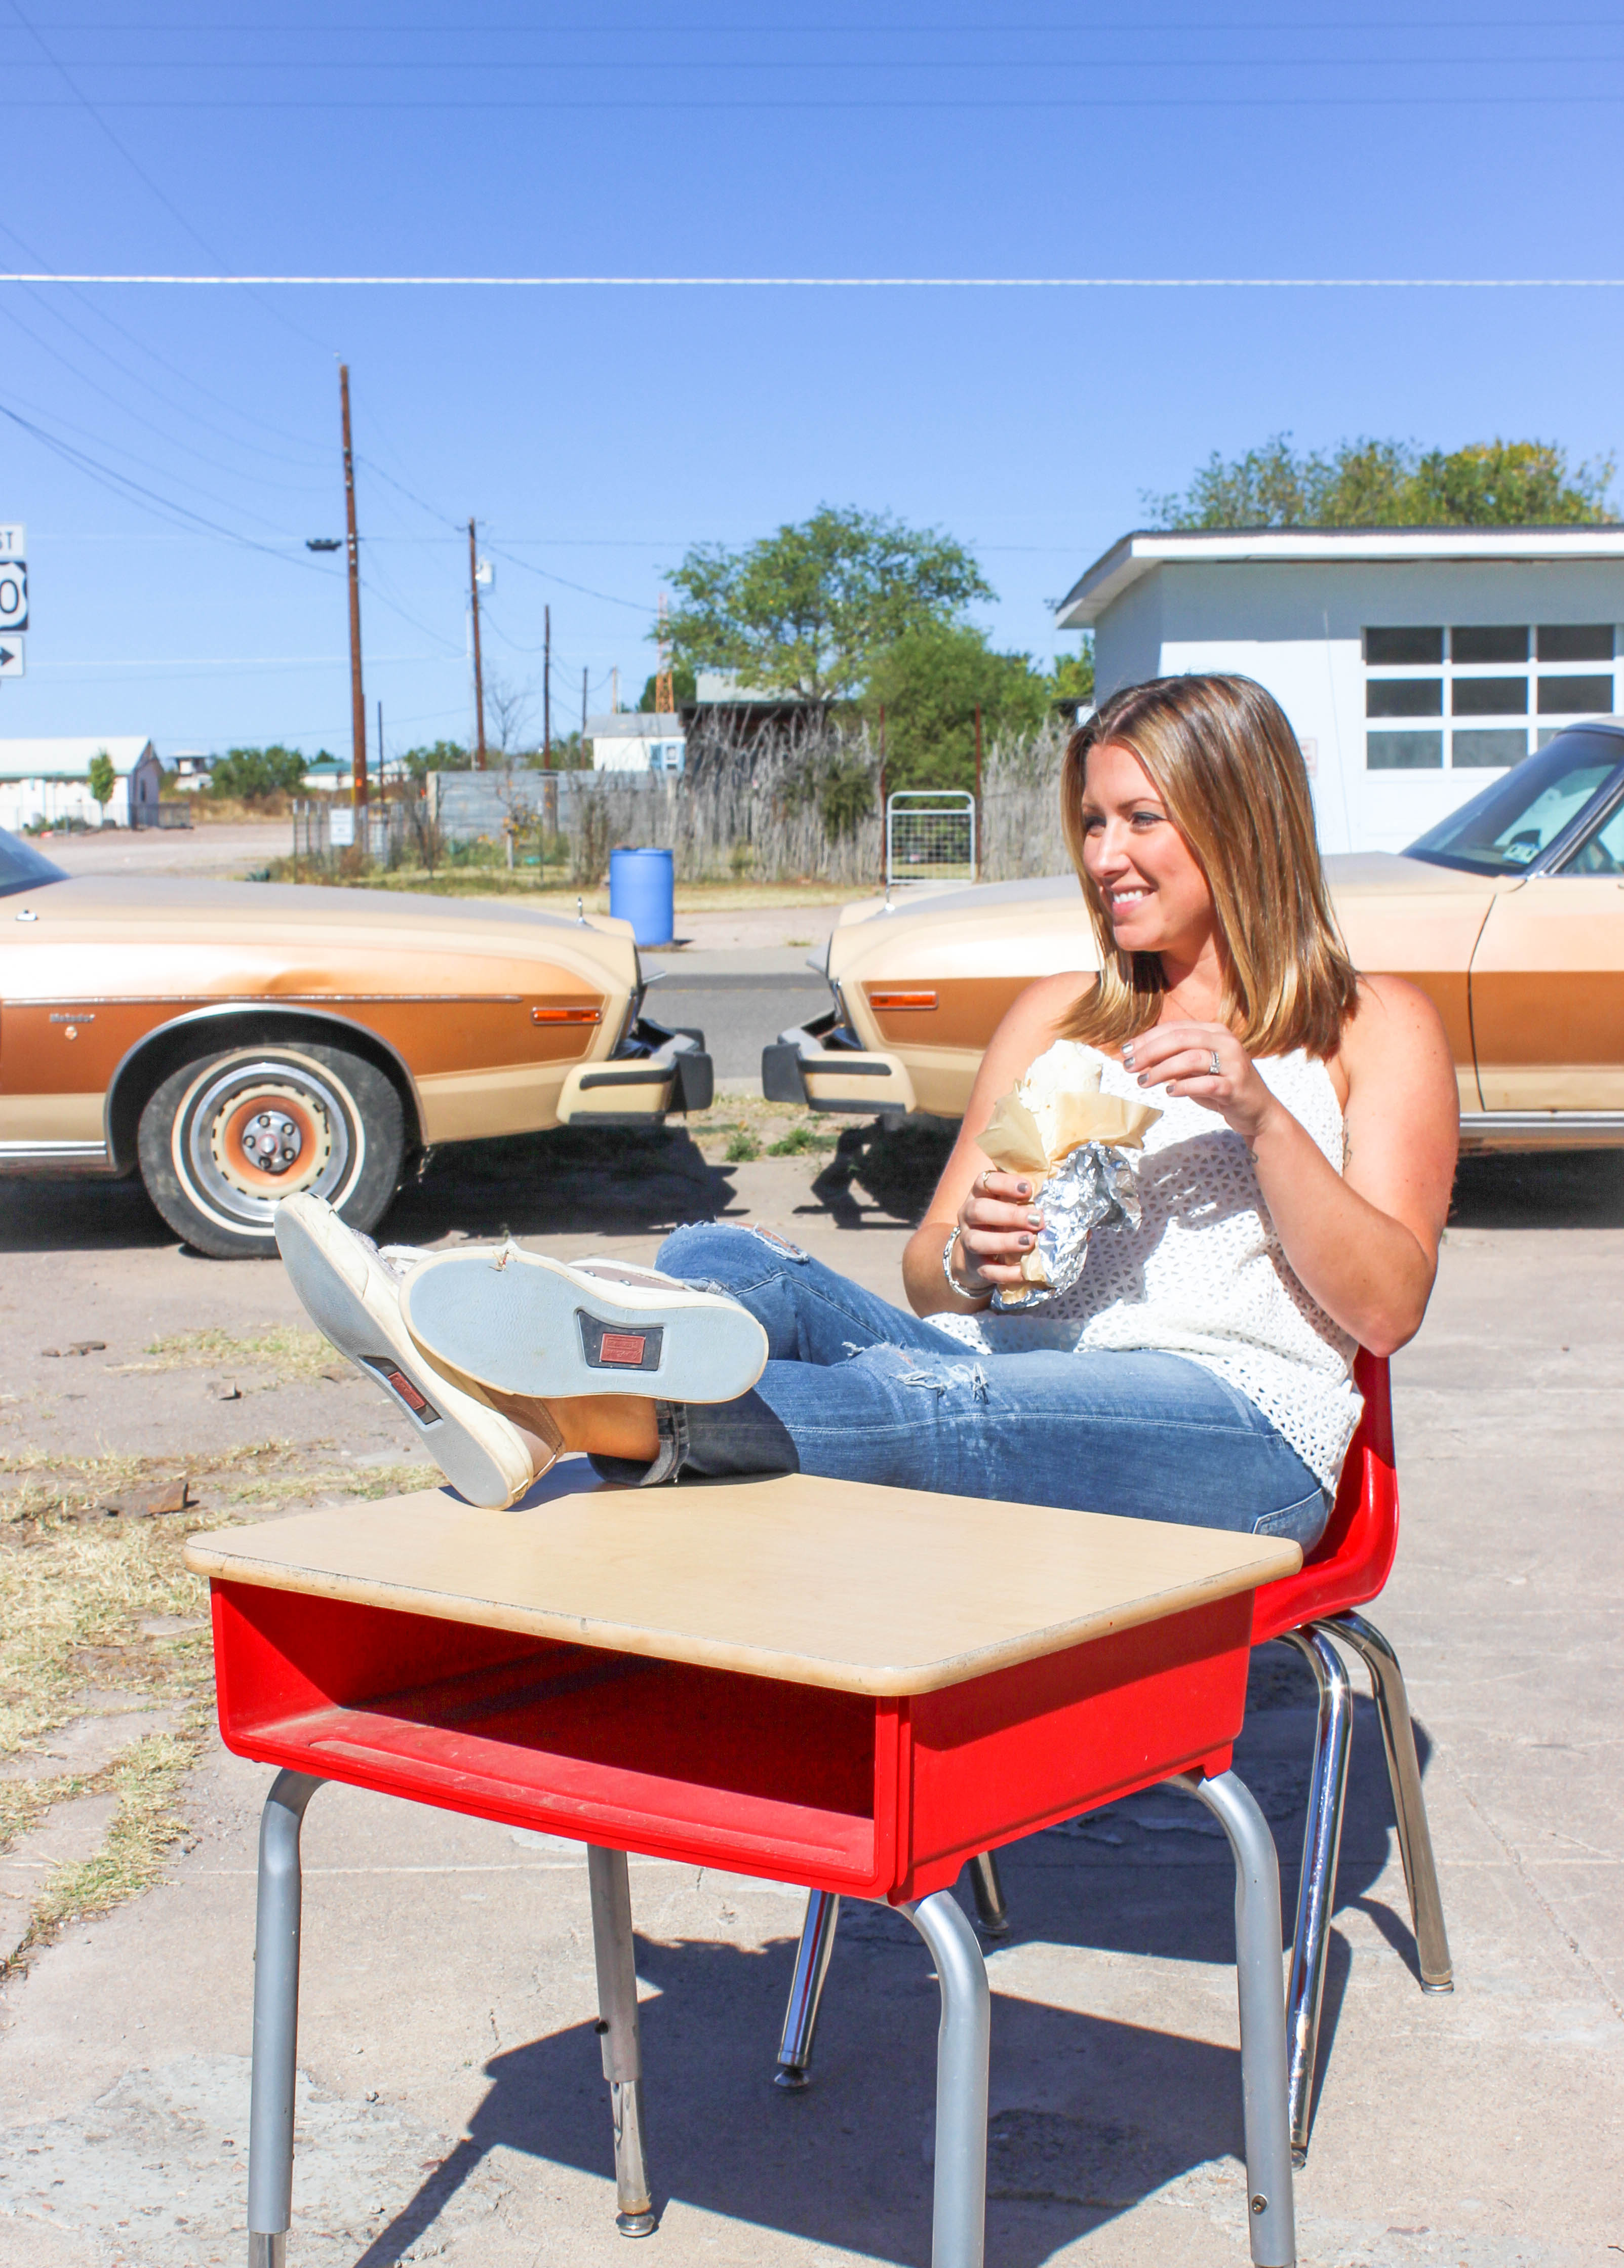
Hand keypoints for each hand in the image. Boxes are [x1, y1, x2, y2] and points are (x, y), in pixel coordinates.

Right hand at [954, 1168, 1043, 1291]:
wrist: (976, 1255)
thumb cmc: (1002, 1222)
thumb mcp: (1010, 1205)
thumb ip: (1030, 1201)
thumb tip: (1071, 1205)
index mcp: (980, 1194)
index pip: (985, 1181)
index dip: (1005, 1184)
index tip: (1028, 1189)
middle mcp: (969, 1215)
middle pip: (979, 1210)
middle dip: (1009, 1214)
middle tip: (1038, 1220)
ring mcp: (968, 1240)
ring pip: (977, 1240)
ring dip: (1005, 1241)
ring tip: (1030, 1242)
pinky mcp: (974, 1265)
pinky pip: (986, 1270)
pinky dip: (1006, 1272)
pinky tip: (1023, 1271)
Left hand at [1120, 1023, 1283, 1147]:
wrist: (1256, 1110)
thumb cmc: (1221, 1086)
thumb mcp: (1196, 1069)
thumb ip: (1174, 1059)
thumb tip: (1138, 1058)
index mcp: (1215, 1031)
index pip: (1175, 1028)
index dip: (1147, 1038)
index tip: (1126, 1051)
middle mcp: (1226, 1042)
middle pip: (1181, 1038)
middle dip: (1150, 1051)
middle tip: (1130, 1066)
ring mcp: (1234, 1063)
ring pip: (1191, 1058)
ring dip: (1162, 1070)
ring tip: (1144, 1082)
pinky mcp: (1236, 1087)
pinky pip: (1206, 1083)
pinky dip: (1184, 1086)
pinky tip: (1170, 1092)